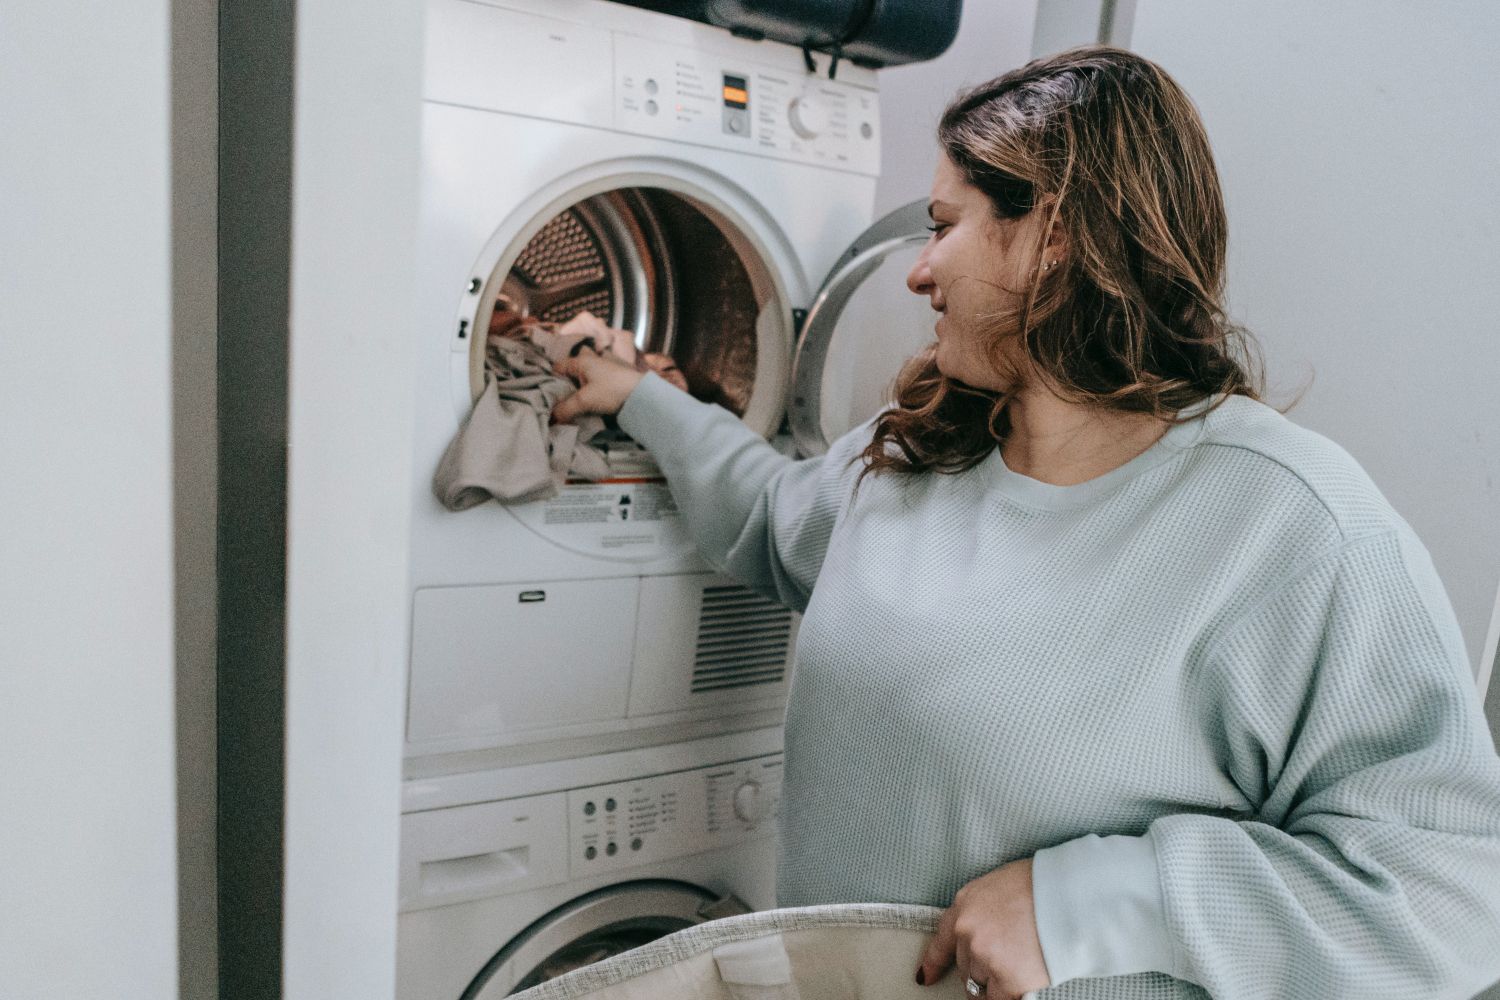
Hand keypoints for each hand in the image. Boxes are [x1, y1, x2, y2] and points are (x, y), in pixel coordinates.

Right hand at [552, 350, 645, 423]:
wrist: (644, 394)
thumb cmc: (611, 390)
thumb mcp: (584, 401)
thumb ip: (566, 409)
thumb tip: (551, 418)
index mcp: (583, 361)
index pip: (559, 366)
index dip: (551, 378)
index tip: (547, 391)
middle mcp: (595, 359)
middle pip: (575, 367)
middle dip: (569, 379)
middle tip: (563, 396)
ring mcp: (610, 364)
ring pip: (590, 370)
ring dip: (585, 381)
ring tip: (579, 397)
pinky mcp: (621, 373)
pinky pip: (603, 376)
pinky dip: (598, 383)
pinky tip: (598, 395)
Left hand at [916, 859, 1049, 998]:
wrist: (1071, 897)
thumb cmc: (1043, 885)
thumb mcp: (1000, 885)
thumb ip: (983, 910)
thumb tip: (984, 931)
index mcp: (965, 904)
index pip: (941, 941)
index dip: (933, 963)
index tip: (925, 977)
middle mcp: (968, 931)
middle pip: (965, 966)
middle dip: (981, 967)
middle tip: (1006, 959)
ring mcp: (985, 957)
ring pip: (979, 985)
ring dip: (994, 982)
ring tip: (1018, 967)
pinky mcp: (1007, 979)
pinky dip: (1007, 996)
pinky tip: (1020, 986)